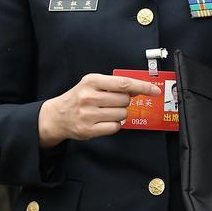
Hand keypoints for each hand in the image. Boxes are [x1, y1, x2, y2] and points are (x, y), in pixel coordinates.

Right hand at [37, 73, 161, 148]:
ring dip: (119, 114)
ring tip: (106, 111)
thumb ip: (113, 85)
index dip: (142, 86)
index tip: (154, 90)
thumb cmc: (77, 98)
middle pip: (125, 100)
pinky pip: (115, 127)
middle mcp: (89, 97)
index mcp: (92, 81)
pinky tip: (104, 120)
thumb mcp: (92, 84)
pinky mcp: (89, 130)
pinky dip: (114, 124)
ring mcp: (88, 114)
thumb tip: (137, 87)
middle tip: (113, 102)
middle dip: (124, 101)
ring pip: (122, 114)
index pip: (123, 83)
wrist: (57, 116)